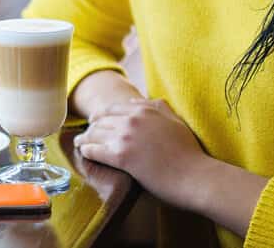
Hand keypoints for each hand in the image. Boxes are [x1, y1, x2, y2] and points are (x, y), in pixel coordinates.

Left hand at [73, 97, 209, 210]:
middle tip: (85, 134)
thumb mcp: (175, 120)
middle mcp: (132, 119)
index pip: (113, 109)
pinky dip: (86, 150)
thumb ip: (158, 106)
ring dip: (84, 139)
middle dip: (91, 127)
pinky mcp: (121, 156)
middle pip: (101, 120)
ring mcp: (126, 136)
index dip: (101, 116)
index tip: (95, 121)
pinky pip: (95, 150)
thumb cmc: (188, 152)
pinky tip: (84, 153)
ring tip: (79, 143)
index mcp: (144, 109)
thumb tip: (138, 99)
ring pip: (95, 134)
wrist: (194, 175)